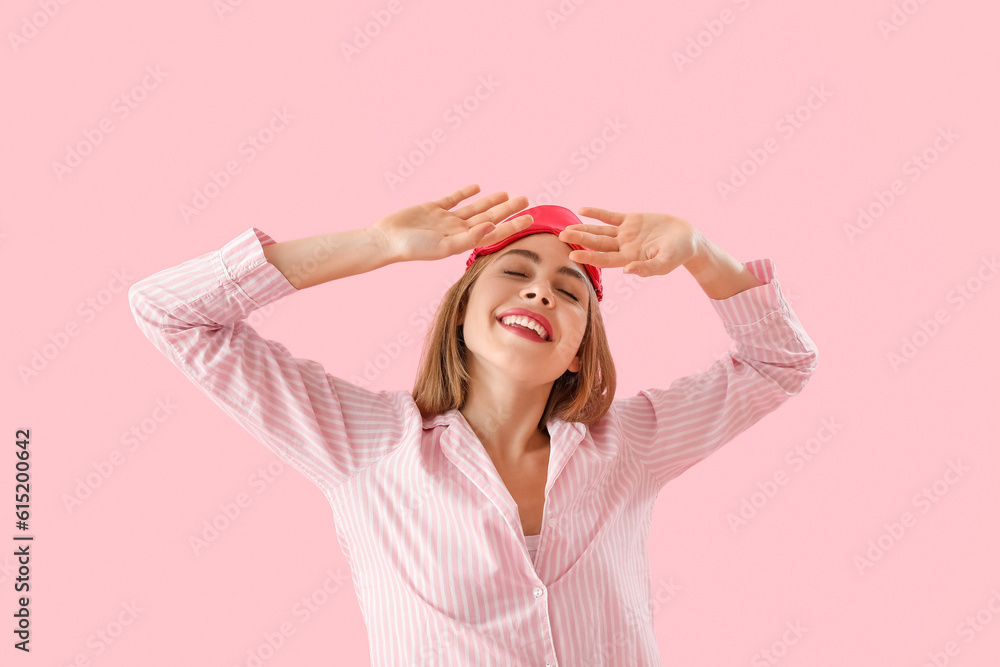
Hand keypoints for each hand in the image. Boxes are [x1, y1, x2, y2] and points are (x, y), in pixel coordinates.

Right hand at [370, 184, 534, 262]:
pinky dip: (465, 193)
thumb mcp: (444, 245)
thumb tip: (493, 226)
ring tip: (508, 194)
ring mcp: (445, 220)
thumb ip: (470, 237)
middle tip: (526, 200)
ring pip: (474, 208)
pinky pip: (453, 199)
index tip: (530, 219)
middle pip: (489, 218)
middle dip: (508, 210)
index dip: (513, 226)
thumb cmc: (414, 248)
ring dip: (491, 201)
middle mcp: (457, 231)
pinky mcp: (432, 209)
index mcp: (463, 242)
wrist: (387, 240)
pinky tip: (477, 187)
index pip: (494, 233)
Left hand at [557, 207, 700, 277]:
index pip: (604, 259)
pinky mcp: (631, 220)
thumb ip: (647, 268)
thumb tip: (627, 271)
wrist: (688, 238)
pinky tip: (582, 210)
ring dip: (584, 229)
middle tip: (561, 236)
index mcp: (629, 259)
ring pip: (600, 231)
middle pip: (597, 244)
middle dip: (580, 240)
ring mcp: (626, 233)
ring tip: (566, 228)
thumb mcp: (665, 263)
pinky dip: (597, 213)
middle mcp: (623, 247)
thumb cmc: (678, 254)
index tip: (572, 255)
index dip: (588, 257)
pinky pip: (611, 216)